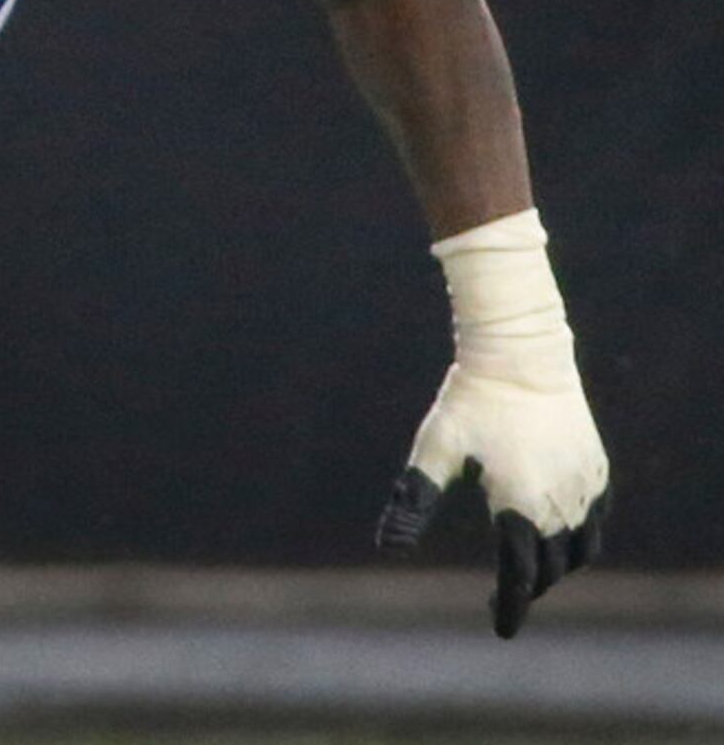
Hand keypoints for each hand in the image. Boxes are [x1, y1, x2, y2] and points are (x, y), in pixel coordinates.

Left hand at [374, 209, 609, 636]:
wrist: (521, 354)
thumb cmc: (470, 399)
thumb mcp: (435, 446)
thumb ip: (412, 498)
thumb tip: (386, 546)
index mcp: (519, 505)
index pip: (518, 574)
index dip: (510, 606)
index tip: (502, 629)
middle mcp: (559, 503)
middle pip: (549, 567)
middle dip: (529, 586)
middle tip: (508, 597)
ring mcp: (584, 487)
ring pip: (580, 549)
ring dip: (558, 567)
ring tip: (533, 571)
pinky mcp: (597, 469)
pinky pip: (597, 519)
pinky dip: (582, 538)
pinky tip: (563, 535)